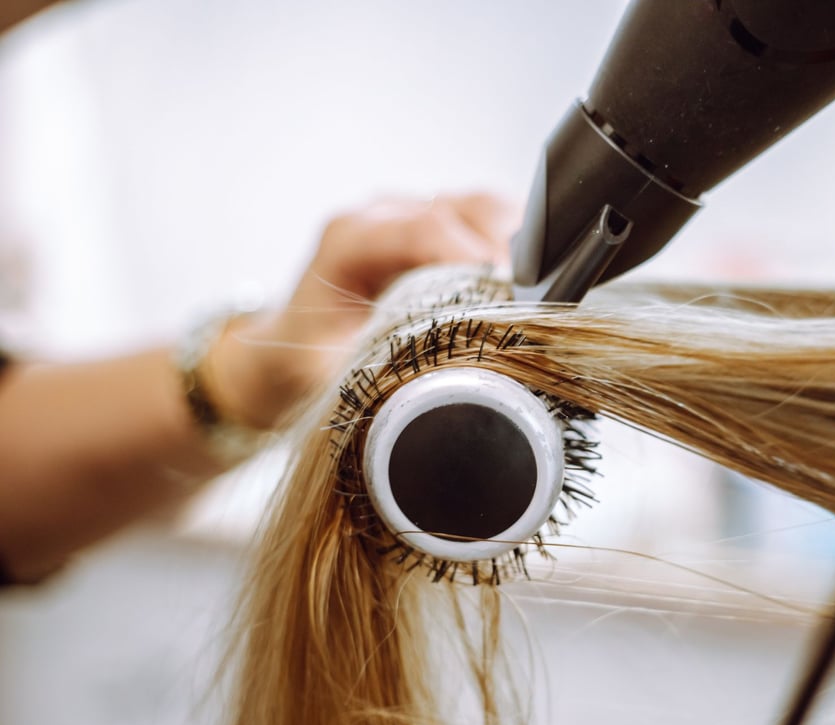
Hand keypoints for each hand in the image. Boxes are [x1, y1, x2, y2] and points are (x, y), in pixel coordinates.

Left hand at [205, 193, 517, 428]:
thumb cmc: (304, 367)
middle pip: (466, 209)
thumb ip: (387, 374)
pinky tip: (526, 284)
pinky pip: (485, 220)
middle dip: (510, 252)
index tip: (514, 296)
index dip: (477, 258)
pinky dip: (513, 247)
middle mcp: (380, 217)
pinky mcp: (430, 225)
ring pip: (483, 208)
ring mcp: (407, 216)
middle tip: (537, 304)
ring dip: (518, 247)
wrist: (280, 353)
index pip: (427, 229)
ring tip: (539, 296)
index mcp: (350, 243)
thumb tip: (448, 393)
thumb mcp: (336, 380)